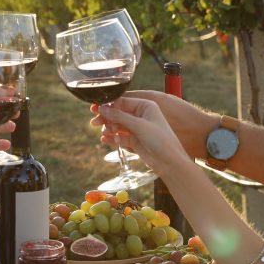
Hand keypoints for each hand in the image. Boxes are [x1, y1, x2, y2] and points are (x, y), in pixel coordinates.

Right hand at [91, 90, 217, 158]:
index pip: (123, 101)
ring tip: (104, 134)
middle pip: (118, 113)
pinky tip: (105, 140)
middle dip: (107, 118)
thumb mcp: (139, 125)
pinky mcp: (135, 140)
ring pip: (118, 125)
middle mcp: (141, 115)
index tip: (95, 108)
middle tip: (94, 122)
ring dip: (109, 128)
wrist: (169, 162)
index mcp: (146, 106)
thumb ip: (119, 116)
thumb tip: (102, 108)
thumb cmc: (160, 139)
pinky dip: (113, 138)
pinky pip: (120, 136)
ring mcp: (138, 128)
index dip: (108, 105)